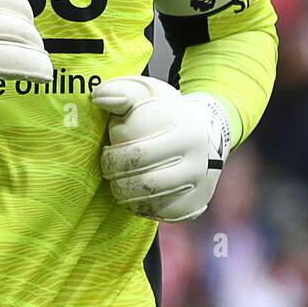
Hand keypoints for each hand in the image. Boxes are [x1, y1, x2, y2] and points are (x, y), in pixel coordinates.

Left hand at [92, 76, 230, 221]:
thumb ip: (121, 92)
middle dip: (116, 178)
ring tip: (119, 183)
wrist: (208, 128)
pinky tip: (135, 196)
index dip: (113, 155)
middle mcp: (198, 159)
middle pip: (145, 182)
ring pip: (153, 200)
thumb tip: (99, 98)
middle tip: (109, 170)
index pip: (137, 152)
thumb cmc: (166, 110)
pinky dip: (144, 208)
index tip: (108, 149)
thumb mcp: (147, 92)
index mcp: (184, 129)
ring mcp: (201, 184)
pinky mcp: (198, 203)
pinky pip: (164, 214)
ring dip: (126, 195)